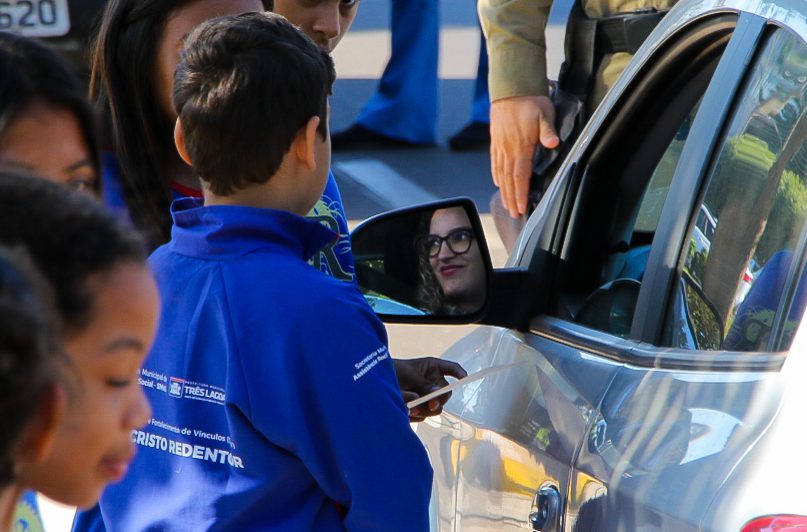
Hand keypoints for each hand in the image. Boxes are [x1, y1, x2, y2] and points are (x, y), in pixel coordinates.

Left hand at [393, 358, 466, 421]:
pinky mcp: (420, 408)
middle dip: (438, 400)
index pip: (452, 369)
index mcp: (433, 368)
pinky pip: (424, 415)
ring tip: (410, 408)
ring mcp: (428, 396)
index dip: (459, 373)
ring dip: (425, 409)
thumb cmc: (394, 371)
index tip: (464, 378)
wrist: (378, 384)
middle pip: (445, 394)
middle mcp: (433, 383)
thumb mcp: (410, 375)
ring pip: (436, 408)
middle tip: (430, 404)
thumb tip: (437, 393)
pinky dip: (416, 414)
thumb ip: (425, 384)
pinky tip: (406, 410)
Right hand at [490, 95, 558, 217]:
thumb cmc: (530, 100)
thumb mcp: (544, 113)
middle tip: (514, 213)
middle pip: (509, 179)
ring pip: (501, 173)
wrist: (510, 87)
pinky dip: (496, 174)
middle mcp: (508, 149)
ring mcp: (500, 146)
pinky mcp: (496, 140)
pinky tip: (498, 182)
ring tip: (506, 204)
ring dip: (503, 190)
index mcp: (521, 146)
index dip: (520, 194)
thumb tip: (554, 143)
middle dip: (511, 198)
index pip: (520, 176)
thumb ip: (547, 131)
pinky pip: (495, 162)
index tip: (520, 207)